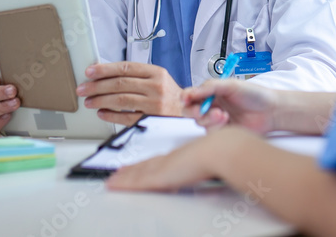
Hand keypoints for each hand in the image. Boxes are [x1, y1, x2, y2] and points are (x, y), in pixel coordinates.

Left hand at [77, 62, 182, 125]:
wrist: (188, 112)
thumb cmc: (169, 95)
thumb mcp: (158, 79)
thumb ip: (136, 75)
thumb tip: (106, 74)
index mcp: (157, 73)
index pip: (126, 67)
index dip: (105, 69)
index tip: (90, 72)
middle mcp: (156, 87)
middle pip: (120, 83)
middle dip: (97, 86)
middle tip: (84, 88)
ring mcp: (154, 104)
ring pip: (120, 99)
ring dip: (100, 100)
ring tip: (89, 101)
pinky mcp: (151, 119)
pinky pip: (126, 117)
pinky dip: (111, 115)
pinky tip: (101, 113)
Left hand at [106, 127, 249, 191]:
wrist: (221, 149)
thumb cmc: (223, 151)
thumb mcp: (214, 156)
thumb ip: (209, 161)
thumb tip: (216, 164)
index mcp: (182, 156)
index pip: (159, 161)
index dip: (147, 164)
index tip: (138, 166)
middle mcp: (170, 159)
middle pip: (145, 166)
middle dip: (131, 170)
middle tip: (118, 173)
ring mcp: (163, 167)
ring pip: (137, 173)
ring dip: (123, 177)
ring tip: (112, 180)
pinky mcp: (160, 177)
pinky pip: (136, 182)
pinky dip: (123, 183)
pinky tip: (112, 185)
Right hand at [182, 79, 278, 132]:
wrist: (271, 111)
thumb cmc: (254, 95)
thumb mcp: (232, 85)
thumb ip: (211, 87)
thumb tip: (192, 92)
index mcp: (212, 92)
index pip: (191, 95)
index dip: (186, 96)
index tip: (186, 98)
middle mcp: (211, 105)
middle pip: (190, 110)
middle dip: (193, 111)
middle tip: (201, 111)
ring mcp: (216, 119)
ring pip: (200, 122)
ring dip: (208, 118)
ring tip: (223, 115)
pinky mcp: (222, 132)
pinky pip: (210, 132)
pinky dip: (216, 126)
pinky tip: (227, 121)